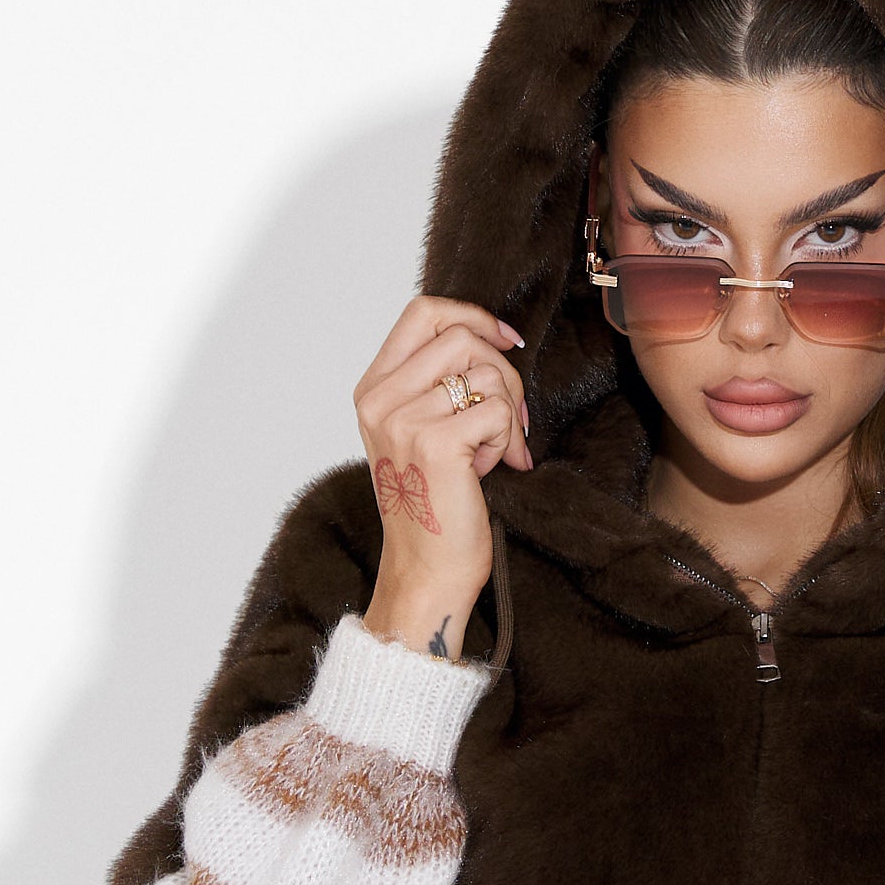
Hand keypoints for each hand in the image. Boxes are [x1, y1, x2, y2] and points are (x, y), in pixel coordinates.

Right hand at [352, 296, 531, 659]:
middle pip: (463, 338)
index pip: (423, 313)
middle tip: (511, 421)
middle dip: (504, 375)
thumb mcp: (421, 432)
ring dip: (506, 415)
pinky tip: (489, 470)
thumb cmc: (435, 506)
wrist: (428, 571)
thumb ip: (437, 385)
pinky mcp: (436, 444)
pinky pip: (499, 412)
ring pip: (487, 374)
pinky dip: (508, 441)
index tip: (505, 341)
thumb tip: (492, 340)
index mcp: (372, 390)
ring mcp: (403, 420)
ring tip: (490, 453)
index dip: (473, 316)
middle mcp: (380, 399)